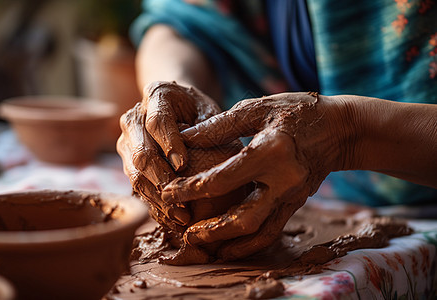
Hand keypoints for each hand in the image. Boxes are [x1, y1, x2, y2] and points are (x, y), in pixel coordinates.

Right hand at [117, 81, 222, 230]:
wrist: (177, 108)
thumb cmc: (198, 109)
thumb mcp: (209, 109)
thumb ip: (211, 125)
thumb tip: (214, 154)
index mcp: (155, 95)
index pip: (157, 121)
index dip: (169, 143)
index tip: (183, 164)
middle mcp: (133, 118)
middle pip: (140, 152)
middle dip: (161, 179)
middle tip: (182, 198)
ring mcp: (127, 142)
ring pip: (135, 174)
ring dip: (157, 198)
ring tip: (181, 217)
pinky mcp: (128, 163)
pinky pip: (137, 187)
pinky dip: (154, 204)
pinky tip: (172, 219)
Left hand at [162, 92, 345, 259]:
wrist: (338, 129)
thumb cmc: (294, 111)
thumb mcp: (255, 108)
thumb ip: (218, 127)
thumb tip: (183, 140)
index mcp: (272, 150)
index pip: (223, 178)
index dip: (191, 189)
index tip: (168, 193)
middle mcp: (285, 179)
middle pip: (243, 217)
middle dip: (209, 228)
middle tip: (184, 232)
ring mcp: (293, 196)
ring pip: (258, 231)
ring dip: (228, 242)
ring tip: (201, 243)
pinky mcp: (296, 204)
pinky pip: (272, 231)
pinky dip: (250, 244)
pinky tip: (229, 248)